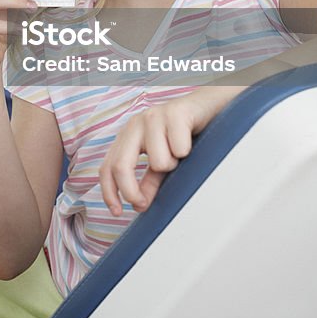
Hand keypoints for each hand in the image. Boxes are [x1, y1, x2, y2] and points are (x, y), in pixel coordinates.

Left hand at [99, 86, 241, 215]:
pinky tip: (190, 139)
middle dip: (131, 190)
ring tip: (180, 153)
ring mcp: (153, 116)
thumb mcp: (163, 160)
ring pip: (157, 162)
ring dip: (173, 165)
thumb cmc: (183, 134)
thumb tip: (138, 204)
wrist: (208, 106)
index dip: (108, 191)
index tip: (116, 211)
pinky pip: (179, 149)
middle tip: (142, 203)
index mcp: (129, 135)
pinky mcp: (174, 112)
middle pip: (121, 165)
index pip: (108, 166)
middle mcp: (136, 124)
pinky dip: (187, 151)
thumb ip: (149, 181)